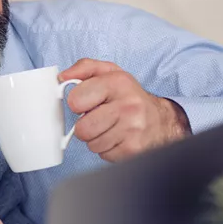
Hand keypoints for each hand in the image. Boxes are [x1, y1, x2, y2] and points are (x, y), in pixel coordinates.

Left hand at [60, 59, 190, 161]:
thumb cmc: (129, 96)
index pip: (76, 100)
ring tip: (111, 128)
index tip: (86, 103)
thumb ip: (84, 68)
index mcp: (118, 82)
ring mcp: (132, 129)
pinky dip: (108, 149)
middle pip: (82, 129)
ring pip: (92, 144)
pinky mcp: (134, 149)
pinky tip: (119, 138)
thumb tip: (61, 77)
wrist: (161, 120)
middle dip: (86, 127)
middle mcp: (128, 105)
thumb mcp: (110, 73)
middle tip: (99, 119)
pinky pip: (104, 155)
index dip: (77, 104)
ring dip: (97, 139)